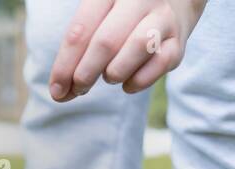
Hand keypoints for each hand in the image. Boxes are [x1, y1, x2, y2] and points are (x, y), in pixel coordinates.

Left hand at [48, 0, 206, 100]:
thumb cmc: (122, 10)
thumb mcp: (98, 10)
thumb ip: (78, 45)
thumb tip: (59, 92)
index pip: (81, 29)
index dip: (65, 64)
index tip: (56, 90)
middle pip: (106, 42)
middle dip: (86, 73)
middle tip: (79, 88)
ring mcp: (162, 17)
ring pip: (136, 49)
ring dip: (114, 73)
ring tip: (108, 76)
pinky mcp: (178, 41)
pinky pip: (159, 64)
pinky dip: (139, 81)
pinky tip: (127, 83)